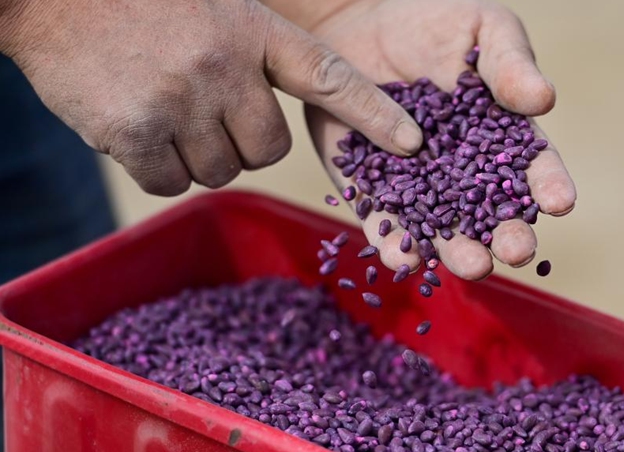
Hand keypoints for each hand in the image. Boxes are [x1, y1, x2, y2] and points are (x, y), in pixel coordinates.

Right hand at [0, 0, 421, 195]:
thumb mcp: (215, 9)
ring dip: (197, 154)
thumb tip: (270, 132)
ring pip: (219, 171)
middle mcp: (223, 67)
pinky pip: (170, 183)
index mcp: (252, 31)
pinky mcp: (133, 133)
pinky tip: (135, 126)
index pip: (329, 78)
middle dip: (244, 142)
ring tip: (163, 106)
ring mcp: (178, 102)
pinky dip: (157, 168)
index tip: (411, 143)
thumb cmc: (139, 2)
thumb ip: (253, 61)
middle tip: (207, 109)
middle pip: (267, 150)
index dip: (373, 114)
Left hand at [298, 0, 576, 279]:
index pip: (531, 166)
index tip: (561, 202)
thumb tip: (544, 100)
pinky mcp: (370, 187)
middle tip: (515, 250)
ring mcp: (415, 184)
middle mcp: (462, 171)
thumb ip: (510, 63)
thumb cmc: (428, 20)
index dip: (548, 184)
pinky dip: (391, 243)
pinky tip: (401, 261)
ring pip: (441, 227)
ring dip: (456, 250)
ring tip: (471, 266)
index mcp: (498, 135)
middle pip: (490, 212)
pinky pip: (382, 220)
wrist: (353, 20)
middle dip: (507, 234)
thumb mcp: (480, 29)